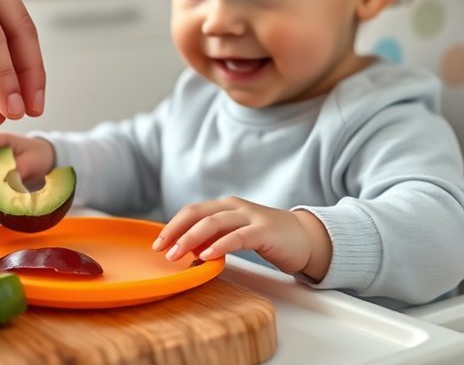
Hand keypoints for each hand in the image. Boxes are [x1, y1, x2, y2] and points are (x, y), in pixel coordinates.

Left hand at [0, 0, 44, 125]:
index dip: (3, 80)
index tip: (12, 111)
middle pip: (19, 29)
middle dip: (28, 76)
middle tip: (28, 114)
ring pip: (19, 21)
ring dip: (21, 64)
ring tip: (16, 103)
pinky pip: (6, 11)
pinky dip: (8, 44)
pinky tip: (3, 73)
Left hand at [153, 197, 332, 278]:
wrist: (306, 238)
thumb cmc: (268, 237)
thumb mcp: (235, 234)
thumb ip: (214, 237)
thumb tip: (188, 249)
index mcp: (225, 206)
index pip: (191, 211)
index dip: (172, 225)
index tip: (158, 243)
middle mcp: (235, 207)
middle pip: (197, 213)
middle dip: (175, 231)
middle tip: (161, 249)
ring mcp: (250, 217)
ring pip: (213, 223)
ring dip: (191, 239)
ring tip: (177, 255)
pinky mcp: (264, 232)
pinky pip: (237, 237)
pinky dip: (220, 245)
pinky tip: (207, 256)